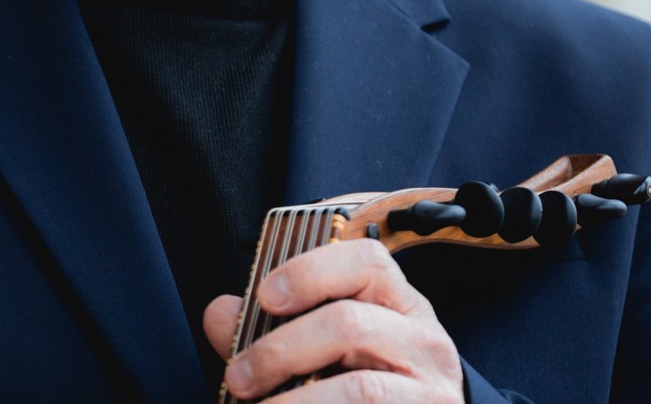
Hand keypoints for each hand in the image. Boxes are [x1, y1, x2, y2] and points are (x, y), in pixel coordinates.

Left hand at [203, 239, 464, 401]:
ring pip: (360, 388)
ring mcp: (431, 391)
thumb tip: (219, 313)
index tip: (264, 295)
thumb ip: (271, 328)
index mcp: (399, 303)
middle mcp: (424, 341)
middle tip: (239, 377)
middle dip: (281, 351)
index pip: (368, 260)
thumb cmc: (367, 380)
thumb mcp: (329, 347)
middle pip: (350, 324)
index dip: (312, 271)